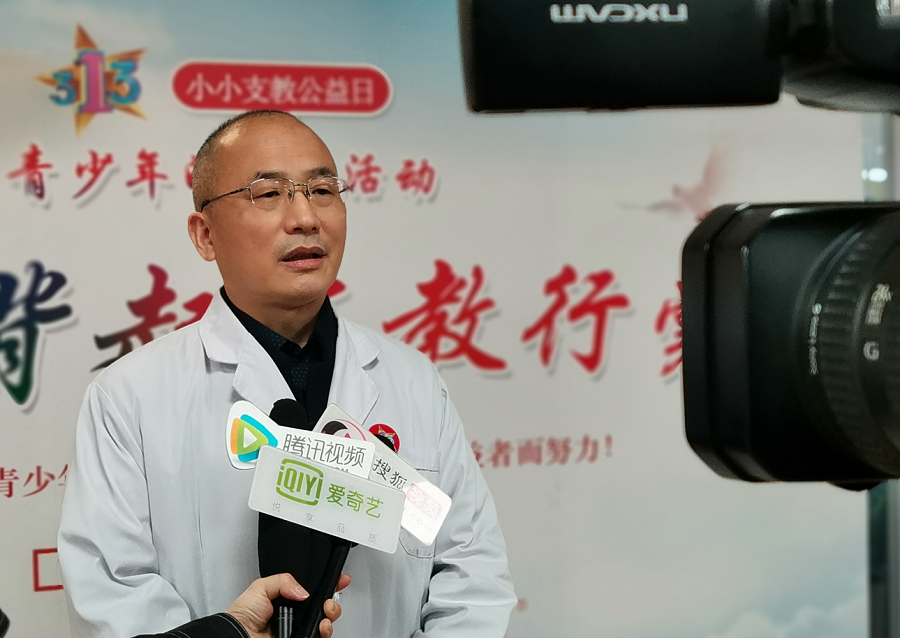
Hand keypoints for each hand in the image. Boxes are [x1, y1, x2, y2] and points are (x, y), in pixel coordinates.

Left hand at [226, 573, 350, 637]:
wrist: (237, 636)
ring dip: (331, 615)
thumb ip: (284, 580)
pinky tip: (321, 626)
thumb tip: (304, 590)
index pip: (314, 590)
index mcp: (288, 599)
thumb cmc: (242, 616)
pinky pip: (319, 636)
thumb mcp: (261, 587)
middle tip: (328, 601)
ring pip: (325, 622)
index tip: (341, 579)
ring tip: (325, 613)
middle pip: (324, 606)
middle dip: (332, 601)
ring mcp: (299, 629)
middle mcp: (296, 615)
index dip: (329, 584)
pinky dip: (325, 631)